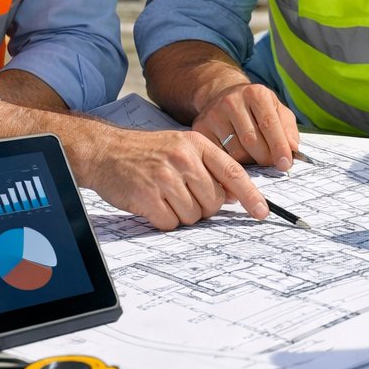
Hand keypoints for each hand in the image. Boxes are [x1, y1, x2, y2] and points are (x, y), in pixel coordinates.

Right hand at [84, 127, 269, 230]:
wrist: (106, 151)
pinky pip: (170, 223)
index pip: (233, 173)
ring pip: (193, 215)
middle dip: (204, 206)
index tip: (262, 212)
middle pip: (214, 201)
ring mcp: (165, 177)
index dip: (251, 196)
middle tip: (184, 195)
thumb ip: (210, 167)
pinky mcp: (147, 196)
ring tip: (166, 197)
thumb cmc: (148, 152)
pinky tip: (154, 204)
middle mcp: (183, 159)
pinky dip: (164, 220)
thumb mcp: (182, 147)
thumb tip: (236, 195)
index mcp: (197, 144)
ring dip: (182, 214)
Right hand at [191, 80, 301, 169]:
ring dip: (249, 162)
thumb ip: (288, 128)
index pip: (269, 124)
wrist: (225, 96)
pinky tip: (237, 160)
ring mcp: (214, 114)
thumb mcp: (276, 110)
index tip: (285, 164)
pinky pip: (219, 155)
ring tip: (255, 159)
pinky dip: (231, 163)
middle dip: (265, 158)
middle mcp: (232, 101)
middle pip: (251, 140)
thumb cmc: (257, 108)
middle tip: (271, 165)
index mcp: (256, 94)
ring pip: (235, 151)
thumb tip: (293, 149)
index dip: (279, 147)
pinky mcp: (200, 128)